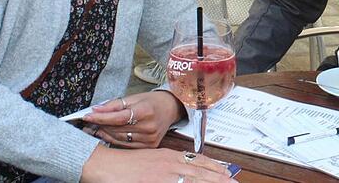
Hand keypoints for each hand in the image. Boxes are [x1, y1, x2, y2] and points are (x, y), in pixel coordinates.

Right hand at [81, 145, 236, 182]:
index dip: (214, 168)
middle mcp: (171, 165)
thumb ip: (168, 166)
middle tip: (233, 182)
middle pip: (201, 173)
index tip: (227, 172)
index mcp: (170, 157)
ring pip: (194, 180)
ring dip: (210, 182)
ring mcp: (165, 176)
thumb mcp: (152, 161)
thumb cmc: (126, 164)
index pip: (198, 162)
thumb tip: (182, 172)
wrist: (105, 165)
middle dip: (219, 178)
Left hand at [82, 91, 183, 148]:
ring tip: (96, 127)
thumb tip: (96, 110)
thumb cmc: (152, 101)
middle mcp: (149, 126)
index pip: (118, 117)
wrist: (170, 109)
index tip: (88, 116)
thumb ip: (114, 104)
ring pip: (119, 139)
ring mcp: (149, 138)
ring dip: (105, 133)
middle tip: (90, 121)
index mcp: (145, 111)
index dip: (101, 118)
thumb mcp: (134, 97)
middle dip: (101, 125)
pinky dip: (114, 139)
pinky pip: (125, 145)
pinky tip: (108, 134)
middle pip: (117, 129)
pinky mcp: (149, 146)